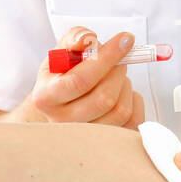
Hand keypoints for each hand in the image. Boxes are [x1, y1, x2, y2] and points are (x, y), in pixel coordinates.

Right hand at [24, 26, 145, 128]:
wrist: (63, 102)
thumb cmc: (64, 74)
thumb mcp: (62, 52)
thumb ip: (74, 38)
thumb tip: (88, 40)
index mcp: (46, 97)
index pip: (81, 80)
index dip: (107, 58)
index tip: (126, 39)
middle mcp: (62, 122)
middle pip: (104, 97)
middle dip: (118, 70)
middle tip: (119, 58)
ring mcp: (85, 137)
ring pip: (120, 109)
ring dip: (125, 85)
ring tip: (115, 77)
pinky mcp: (109, 143)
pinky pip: (134, 120)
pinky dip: (134, 99)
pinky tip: (122, 92)